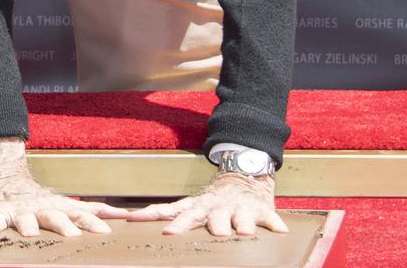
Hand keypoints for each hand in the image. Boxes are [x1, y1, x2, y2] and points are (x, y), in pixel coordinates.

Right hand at [0, 137, 127, 236]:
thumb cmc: (42, 200)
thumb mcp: (68, 203)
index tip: (106, 232)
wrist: (6, 179)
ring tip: (31, 234)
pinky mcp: (1, 212)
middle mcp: (42, 208)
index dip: (93, 222)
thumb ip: (94, 210)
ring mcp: (21, 210)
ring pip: (26, 218)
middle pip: (55, 216)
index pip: (80, 214)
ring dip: (28, 226)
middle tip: (73, 236)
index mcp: (60, 207)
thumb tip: (123, 214)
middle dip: (63, 225)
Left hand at [126, 172, 287, 236]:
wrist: (246, 174)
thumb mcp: (191, 204)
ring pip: (239, 217)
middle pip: (209, 218)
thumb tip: (127, 216)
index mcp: (199, 207)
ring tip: (242, 231)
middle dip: (205, 225)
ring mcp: (239, 209)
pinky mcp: (261, 211)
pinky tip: (279, 231)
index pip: (178, 214)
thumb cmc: (213, 199)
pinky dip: (273, 224)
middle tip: (205, 232)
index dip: (170, 222)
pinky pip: (269, 219)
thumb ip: (165, 212)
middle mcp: (217, 208)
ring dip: (240, 224)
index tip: (160, 230)